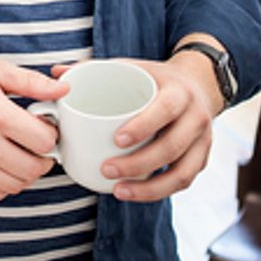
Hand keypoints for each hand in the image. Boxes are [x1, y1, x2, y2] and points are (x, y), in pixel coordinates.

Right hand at [0, 57, 66, 200]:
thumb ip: (31, 82)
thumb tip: (63, 90)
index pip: (43, 141)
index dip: (51, 134)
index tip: (44, 126)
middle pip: (34, 168)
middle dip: (44, 158)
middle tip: (37, 144)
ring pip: (16, 185)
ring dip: (26, 173)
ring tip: (21, 154)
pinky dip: (6, 183)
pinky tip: (2, 163)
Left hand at [56, 52, 218, 202]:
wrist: (197, 86)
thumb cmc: (155, 79)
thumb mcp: (132, 67)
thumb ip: (95, 68)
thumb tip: (57, 73)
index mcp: (179, 92)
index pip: (165, 109)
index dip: (143, 125)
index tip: (116, 139)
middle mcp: (196, 117)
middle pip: (172, 146)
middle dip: (138, 163)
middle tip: (106, 169)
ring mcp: (203, 141)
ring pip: (182, 172)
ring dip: (150, 188)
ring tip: (119, 191)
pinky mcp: (201, 159)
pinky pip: (183, 181)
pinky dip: (159, 192)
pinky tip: (135, 193)